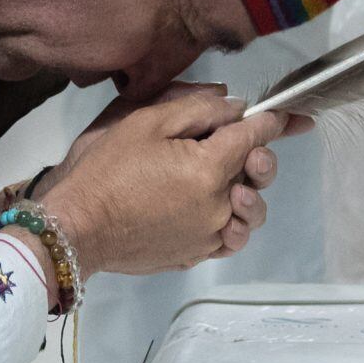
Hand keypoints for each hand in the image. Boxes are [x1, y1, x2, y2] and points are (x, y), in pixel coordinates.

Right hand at [33, 87, 293, 276]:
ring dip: (248, 196)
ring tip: (231, 187)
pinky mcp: (195, 256)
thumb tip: (234, 106)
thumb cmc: (105, 170)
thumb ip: (196, 108)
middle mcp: (219, 206)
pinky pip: (229, 239)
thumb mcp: (145, 122)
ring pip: (251, 214)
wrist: (76, 228)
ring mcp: (208, 236)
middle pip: (260, 178)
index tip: (287, 114)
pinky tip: (215, 213)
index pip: (255, 136)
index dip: (272, 120)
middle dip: (259, 158)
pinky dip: (231, 224)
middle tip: (242, 149)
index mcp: (210, 168)